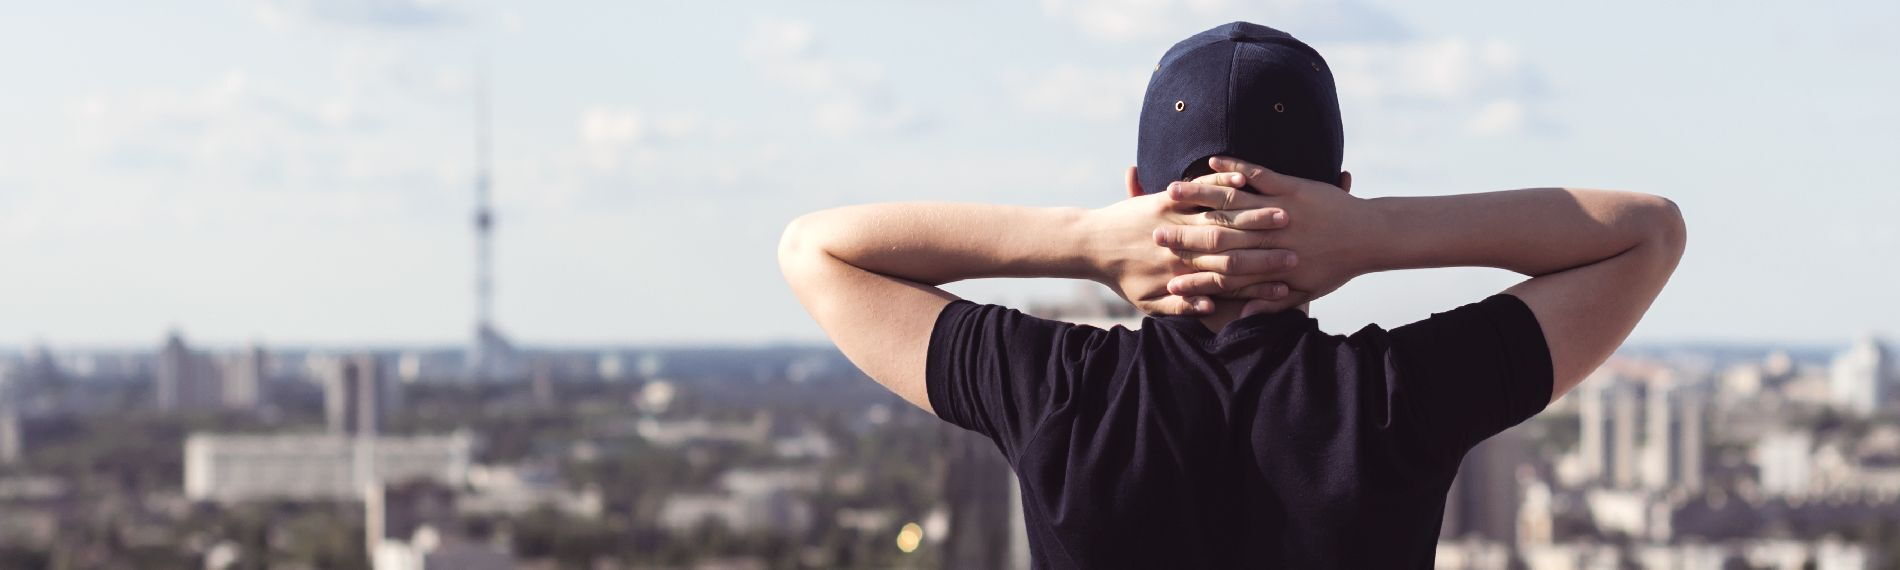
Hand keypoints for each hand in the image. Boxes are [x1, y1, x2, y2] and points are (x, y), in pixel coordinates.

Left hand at [1083, 168, 1297, 315]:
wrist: (1089, 246)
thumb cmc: (1121, 276)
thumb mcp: (1149, 302)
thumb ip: (1181, 309)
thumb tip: (1210, 310)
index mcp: (1185, 272)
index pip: (1232, 273)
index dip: (1263, 274)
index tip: (1292, 271)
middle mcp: (1184, 245)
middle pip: (1234, 242)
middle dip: (1269, 240)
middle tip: (1298, 239)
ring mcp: (1176, 219)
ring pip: (1222, 215)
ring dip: (1256, 212)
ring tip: (1284, 212)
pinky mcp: (1165, 200)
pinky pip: (1199, 190)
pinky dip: (1220, 182)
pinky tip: (1242, 178)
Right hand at [1155, 156, 1381, 315]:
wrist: (1371, 239)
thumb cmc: (1337, 267)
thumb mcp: (1304, 293)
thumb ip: (1270, 305)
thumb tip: (1240, 317)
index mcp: (1268, 266)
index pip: (1219, 269)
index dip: (1188, 269)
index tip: (1163, 267)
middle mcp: (1267, 240)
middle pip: (1215, 234)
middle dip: (1181, 231)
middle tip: (1152, 229)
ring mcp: (1277, 210)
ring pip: (1231, 203)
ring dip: (1198, 195)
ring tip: (1171, 191)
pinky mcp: (1290, 189)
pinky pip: (1256, 175)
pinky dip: (1231, 167)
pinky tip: (1209, 162)